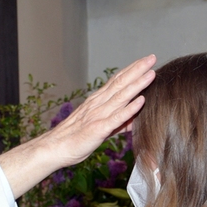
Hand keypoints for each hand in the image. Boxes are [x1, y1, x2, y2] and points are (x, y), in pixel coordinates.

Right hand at [0, 55, 155, 197]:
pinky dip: (129, 109)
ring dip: (137, 85)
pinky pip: (116, 118)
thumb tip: (134, 121)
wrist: (54, 149)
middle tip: (152, 57)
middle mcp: (98, 104)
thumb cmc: (76, 139)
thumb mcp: (99, 128)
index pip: (117, 81)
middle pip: (120, 83)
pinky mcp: (98, 129)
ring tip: (151, 74)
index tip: (145, 60)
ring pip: (121, 97)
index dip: (132, 69)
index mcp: (97, 101)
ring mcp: (98, 115)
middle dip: (137, 70)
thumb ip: (117, 123)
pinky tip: (141, 101)